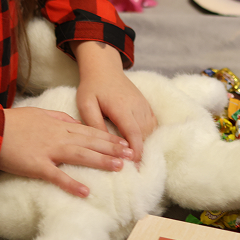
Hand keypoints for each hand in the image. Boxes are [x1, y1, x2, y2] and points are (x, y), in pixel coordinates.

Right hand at [0, 106, 133, 197]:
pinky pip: (57, 176)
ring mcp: (48, 151)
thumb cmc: (14, 122)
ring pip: (80, 156)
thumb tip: (73, 121)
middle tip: (131, 154)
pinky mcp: (37, 165)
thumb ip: (58, 117)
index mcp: (59, 125)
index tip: (123, 141)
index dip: (108, 136)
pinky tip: (86, 192)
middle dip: (112, 148)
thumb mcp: (39, 113)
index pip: (89, 130)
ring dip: (100, 161)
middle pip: (90, 142)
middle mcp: (58, 137)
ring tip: (119, 168)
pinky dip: (71, 184)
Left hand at [72, 41, 157, 162]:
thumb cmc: (92, 87)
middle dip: (141, 152)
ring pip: (150, 130)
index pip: (133, 132)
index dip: (136, 150)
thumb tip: (103, 144)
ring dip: (145, 144)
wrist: (104, 68)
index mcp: (121, 106)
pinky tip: (141, 145)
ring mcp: (143, 105)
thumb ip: (94, 123)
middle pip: (144, 134)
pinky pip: (153, 123)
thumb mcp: (86, 104)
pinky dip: (149, 136)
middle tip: (134, 170)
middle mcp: (136, 106)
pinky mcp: (146, 105)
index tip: (134, 166)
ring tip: (137, 160)